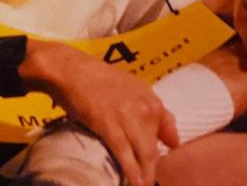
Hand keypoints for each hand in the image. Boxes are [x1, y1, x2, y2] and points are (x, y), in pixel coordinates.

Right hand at [22, 41, 177, 185]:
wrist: (74, 71)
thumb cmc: (101, 81)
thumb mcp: (135, 90)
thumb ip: (154, 113)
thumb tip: (172, 139)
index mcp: (152, 100)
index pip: (167, 130)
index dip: (164, 152)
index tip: (161, 166)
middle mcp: (146, 109)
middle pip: (153, 147)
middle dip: (153, 170)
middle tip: (150, 183)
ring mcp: (128, 117)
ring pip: (143, 153)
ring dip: (144, 176)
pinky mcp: (109, 125)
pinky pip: (123, 152)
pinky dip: (130, 170)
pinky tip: (135, 183)